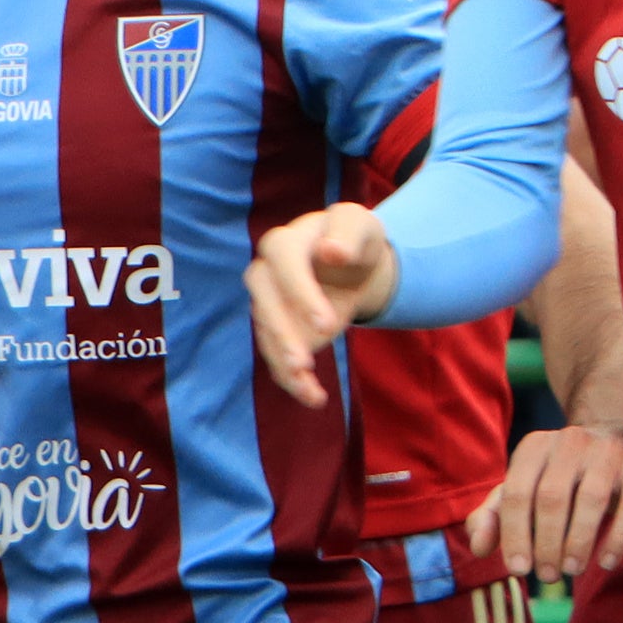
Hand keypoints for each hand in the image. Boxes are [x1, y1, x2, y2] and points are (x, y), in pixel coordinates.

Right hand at [244, 202, 396, 407]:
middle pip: (263, 302)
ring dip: (283, 364)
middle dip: (281, 334)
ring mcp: (268, 304)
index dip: (300, 293)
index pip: (284, 262)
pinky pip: (276, 357)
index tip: (327, 324)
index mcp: (285, 242)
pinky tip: (315, 398)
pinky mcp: (277, 331)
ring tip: (310, 390)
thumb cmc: (354, 239)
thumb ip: (348, 232)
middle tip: (303, 363)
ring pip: (266, 335)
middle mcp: (267, 273)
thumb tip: (331, 251)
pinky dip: (292, 381)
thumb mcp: (360, 224)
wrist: (353, 264)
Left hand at [469, 421, 622, 578]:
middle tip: (547, 576)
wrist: (613, 442)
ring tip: (571, 571)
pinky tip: (607, 562)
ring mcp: (607, 452)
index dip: (515, 534)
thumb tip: (480, 548)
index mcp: (533, 447)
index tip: (518, 570)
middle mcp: (569, 442)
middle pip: (552, 497)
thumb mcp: (520, 489)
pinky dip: (619, 537)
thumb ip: (493, 517)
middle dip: (547, 543)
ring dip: (579, 541)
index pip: (517, 493)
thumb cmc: (555, 478)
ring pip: (591, 499)